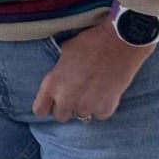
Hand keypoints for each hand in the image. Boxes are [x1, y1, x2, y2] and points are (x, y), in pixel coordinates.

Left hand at [33, 21, 154, 122]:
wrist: (119, 43)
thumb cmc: (90, 43)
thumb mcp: (65, 54)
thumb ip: (59, 72)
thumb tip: (60, 78)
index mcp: (52, 84)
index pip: (39, 110)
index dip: (46, 106)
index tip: (52, 102)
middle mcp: (66, 99)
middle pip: (60, 116)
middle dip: (66, 108)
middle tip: (75, 95)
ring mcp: (86, 106)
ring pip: (81, 115)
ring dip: (85, 106)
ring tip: (92, 91)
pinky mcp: (106, 108)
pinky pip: (100, 114)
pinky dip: (102, 106)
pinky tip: (105, 93)